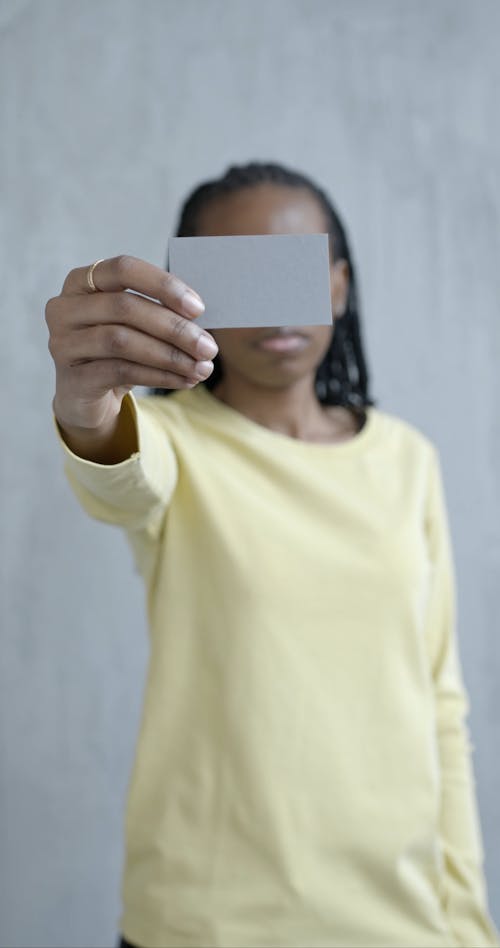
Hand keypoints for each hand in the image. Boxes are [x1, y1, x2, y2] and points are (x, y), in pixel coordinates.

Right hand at [46, 255, 217, 431]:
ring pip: (121, 341)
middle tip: (208, 347)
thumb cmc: (117, 350)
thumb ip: (160, 311)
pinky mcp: (72, 378)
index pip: (123, 269)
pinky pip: (120, 371)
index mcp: (82, 281)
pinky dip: (158, 376)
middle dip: (174, 328)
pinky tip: (184, 380)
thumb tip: (200, 315)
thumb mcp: (137, 325)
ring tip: (201, 368)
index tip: (198, 308)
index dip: (163, 285)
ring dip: (169, 355)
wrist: (87, 396)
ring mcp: (63, 343)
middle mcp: (65, 308)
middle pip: (124, 307)